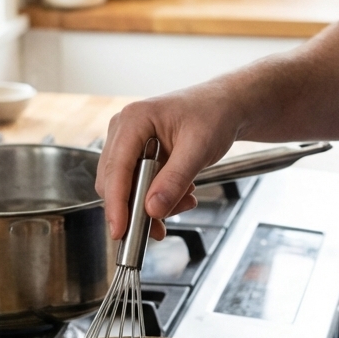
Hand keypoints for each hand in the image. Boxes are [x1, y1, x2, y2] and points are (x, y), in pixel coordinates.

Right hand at [96, 79, 244, 239]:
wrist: (224, 107)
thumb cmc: (213, 115)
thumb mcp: (199, 148)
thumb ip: (174, 180)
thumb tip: (152, 209)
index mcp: (134, 119)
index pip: (116, 169)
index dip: (116, 204)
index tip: (120, 231)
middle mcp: (124, 130)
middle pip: (114, 182)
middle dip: (137, 208)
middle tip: (162, 226)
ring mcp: (128, 142)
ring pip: (125, 188)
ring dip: (151, 204)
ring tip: (185, 200)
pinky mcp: (136, 154)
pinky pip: (137, 185)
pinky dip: (156, 197)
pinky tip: (180, 194)